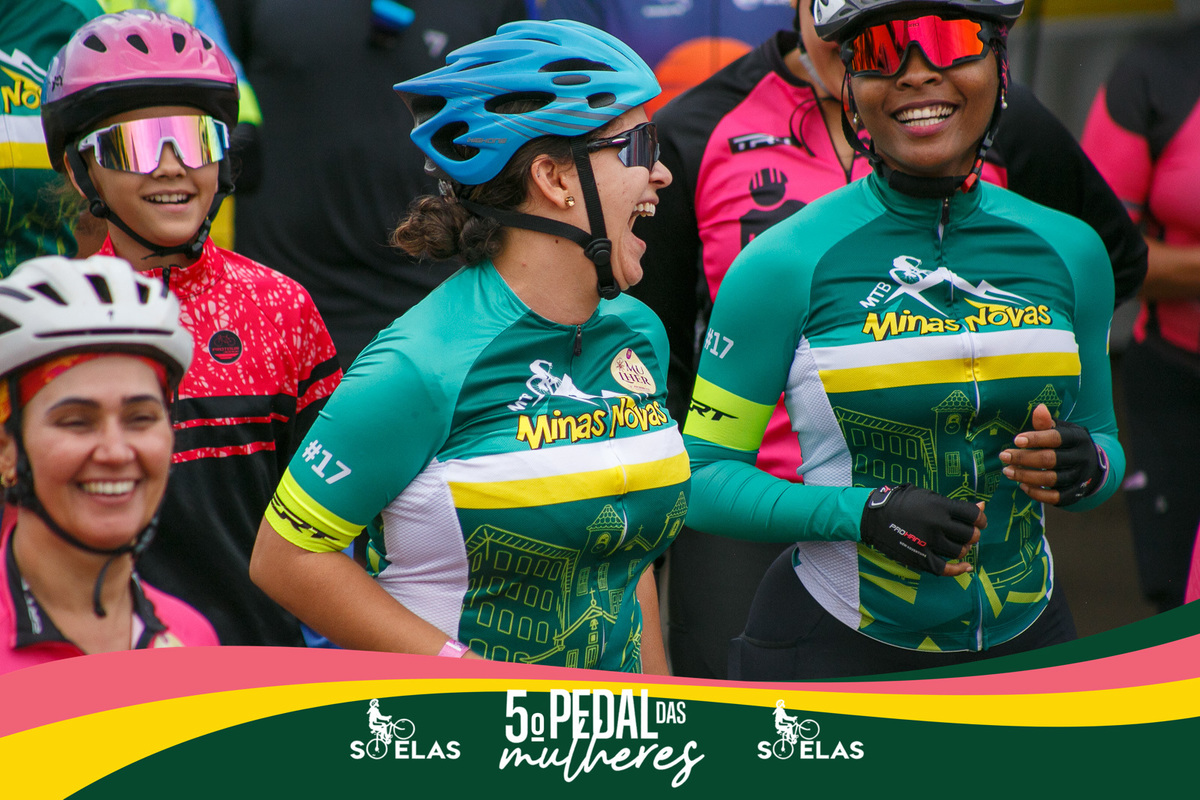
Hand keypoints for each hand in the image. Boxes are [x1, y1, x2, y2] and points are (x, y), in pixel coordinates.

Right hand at [859, 484, 984, 576]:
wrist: (873, 516)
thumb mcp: (928, 495)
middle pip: (969, 535)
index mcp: (939, 506)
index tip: (979, 521)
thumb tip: (983, 506)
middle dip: (972, 534)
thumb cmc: (902, 502)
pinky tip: (965, 567)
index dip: (981, 519)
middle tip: (966, 533)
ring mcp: (928, 543)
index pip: (973, 515)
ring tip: (957, 543)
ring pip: (959, 552)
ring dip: (962, 548)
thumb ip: (954, 504)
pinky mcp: (920, 557)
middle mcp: (936, 525)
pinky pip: (945, 568)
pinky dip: (957, 570)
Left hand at [1000, 404, 1107, 506]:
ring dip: (1025, 476)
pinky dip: (1037, 493)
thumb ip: (1047, 423)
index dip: (1036, 439)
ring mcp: (1080, 478)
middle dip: (1023, 458)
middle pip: (1050, 460)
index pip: (1056, 438)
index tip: (1016, 440)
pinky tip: (1022, 486)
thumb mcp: (1061, 429)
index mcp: (1078, 438)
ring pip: (1050, 479)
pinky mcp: (1075, 494)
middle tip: (1003, 456)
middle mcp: (1082, 458)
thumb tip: (1039, 408)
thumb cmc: (1067, 443)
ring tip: (1007, 471)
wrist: (1092, 464)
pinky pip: (1055, 497)